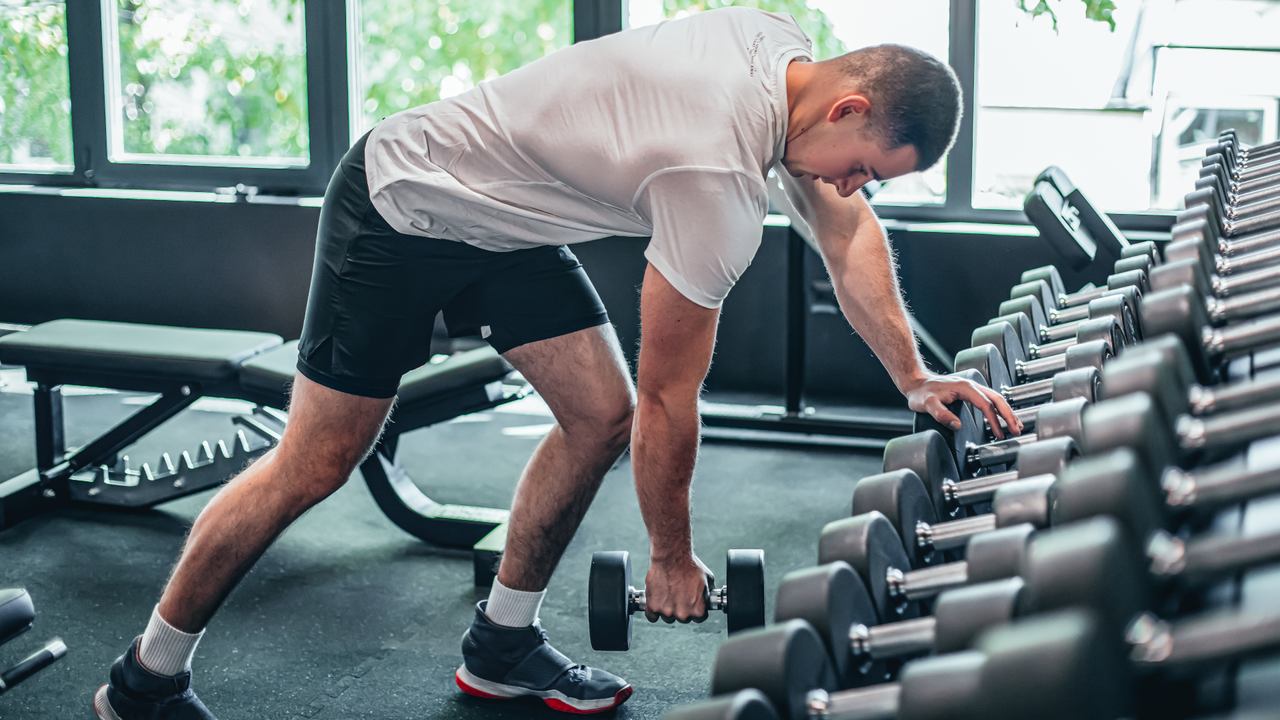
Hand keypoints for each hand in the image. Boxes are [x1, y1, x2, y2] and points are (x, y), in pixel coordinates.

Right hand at [643, 553, 713, 623]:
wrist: (672, 556)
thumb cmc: (689, 565)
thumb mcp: (707, 579)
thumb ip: (707, 594)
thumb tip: (708, 597)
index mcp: (698, 610)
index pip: (698, 618)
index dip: (695, 608)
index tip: (691, 602)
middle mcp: (683, 614)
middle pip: (683, 618)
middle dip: (681, 608)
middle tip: (679, 594)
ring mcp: (667, 611)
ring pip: (668, 617)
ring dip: (668, 609)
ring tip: (668, 594)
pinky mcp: (653, 606)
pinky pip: (652, 616)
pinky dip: (653, 611)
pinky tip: (657, 601)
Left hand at [905, 374, 1022, 439]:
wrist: (916, 384)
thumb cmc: (921, 393)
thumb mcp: (927, 404)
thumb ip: (941, 414)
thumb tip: (957, 425)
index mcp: (965, 388)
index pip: (986, 404)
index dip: (995, 420)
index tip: (999, 433)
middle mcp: (972, 386)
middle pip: (997, 399)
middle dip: (1009, 414)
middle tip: (1017, 429)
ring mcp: (972, 388)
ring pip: (996, 398)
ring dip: (1007, 411)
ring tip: (1017, 425)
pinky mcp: (970, 392)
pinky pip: (989, 400)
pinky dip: (999, 409)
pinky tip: (1003, 417)